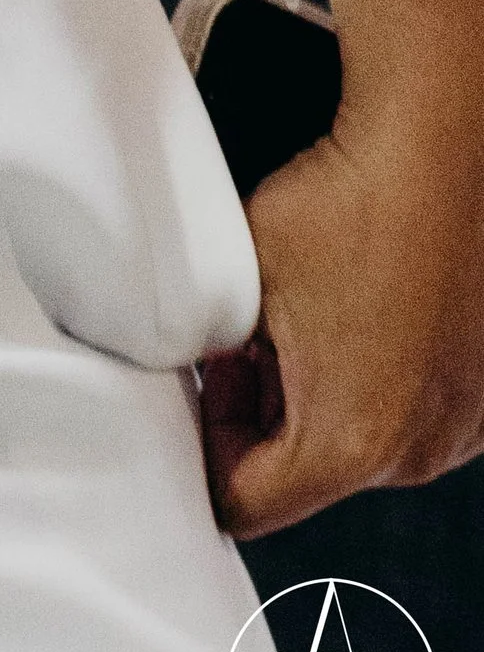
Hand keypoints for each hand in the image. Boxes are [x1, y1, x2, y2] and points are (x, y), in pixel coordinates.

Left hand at [203, 92, 483, 534]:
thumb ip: (208, 347)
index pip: (247, 503)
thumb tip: (196, 369)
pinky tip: (362, 310)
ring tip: (305, 315)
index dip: (203, 455)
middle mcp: (420, 452)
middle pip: (309, 474)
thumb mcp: (241, 279)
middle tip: (241, 344)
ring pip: (362, 440)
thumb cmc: (346, 203)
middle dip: (262, 415)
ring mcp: (465, 426)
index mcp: (350, 443)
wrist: (442, 148)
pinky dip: (378, 375)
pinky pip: (414, 408)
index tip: (196, 403)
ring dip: (322, 395)